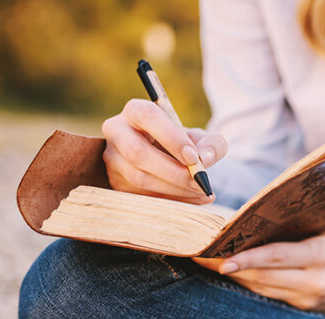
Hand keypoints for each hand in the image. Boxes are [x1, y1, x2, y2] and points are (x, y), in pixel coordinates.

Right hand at [101, 99, 227, 203]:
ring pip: (139, 177)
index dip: (171, 138)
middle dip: (173, 171)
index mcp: (136, 110)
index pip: (147, 116)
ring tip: (201, 191)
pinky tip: (192, 199)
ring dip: (174, 189)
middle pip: (137, 152)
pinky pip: (141, 195)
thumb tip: (205, 159)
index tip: (193, 158)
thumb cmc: (185, 144)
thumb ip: (212, 144)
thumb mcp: (203, 139)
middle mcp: (117, 131)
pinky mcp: (115, 182)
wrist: (170, 159)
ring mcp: (112, 158)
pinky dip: (171, 200)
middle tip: (199, 182)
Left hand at [193, 228, 324, 314]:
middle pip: (263, 277)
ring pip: (262, 289)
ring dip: (235, 277)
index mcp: (320, 255)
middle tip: (201, 258)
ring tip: (209, 263)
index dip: (246, 259)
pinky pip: (269, 296)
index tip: (219, 258)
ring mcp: (308, 299)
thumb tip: (255, 211)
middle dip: (230, 268)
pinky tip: (232, 275)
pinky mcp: (302, 309)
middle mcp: (314, 280)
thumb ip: (298, 223)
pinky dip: (249, 285)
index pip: (276, 257)